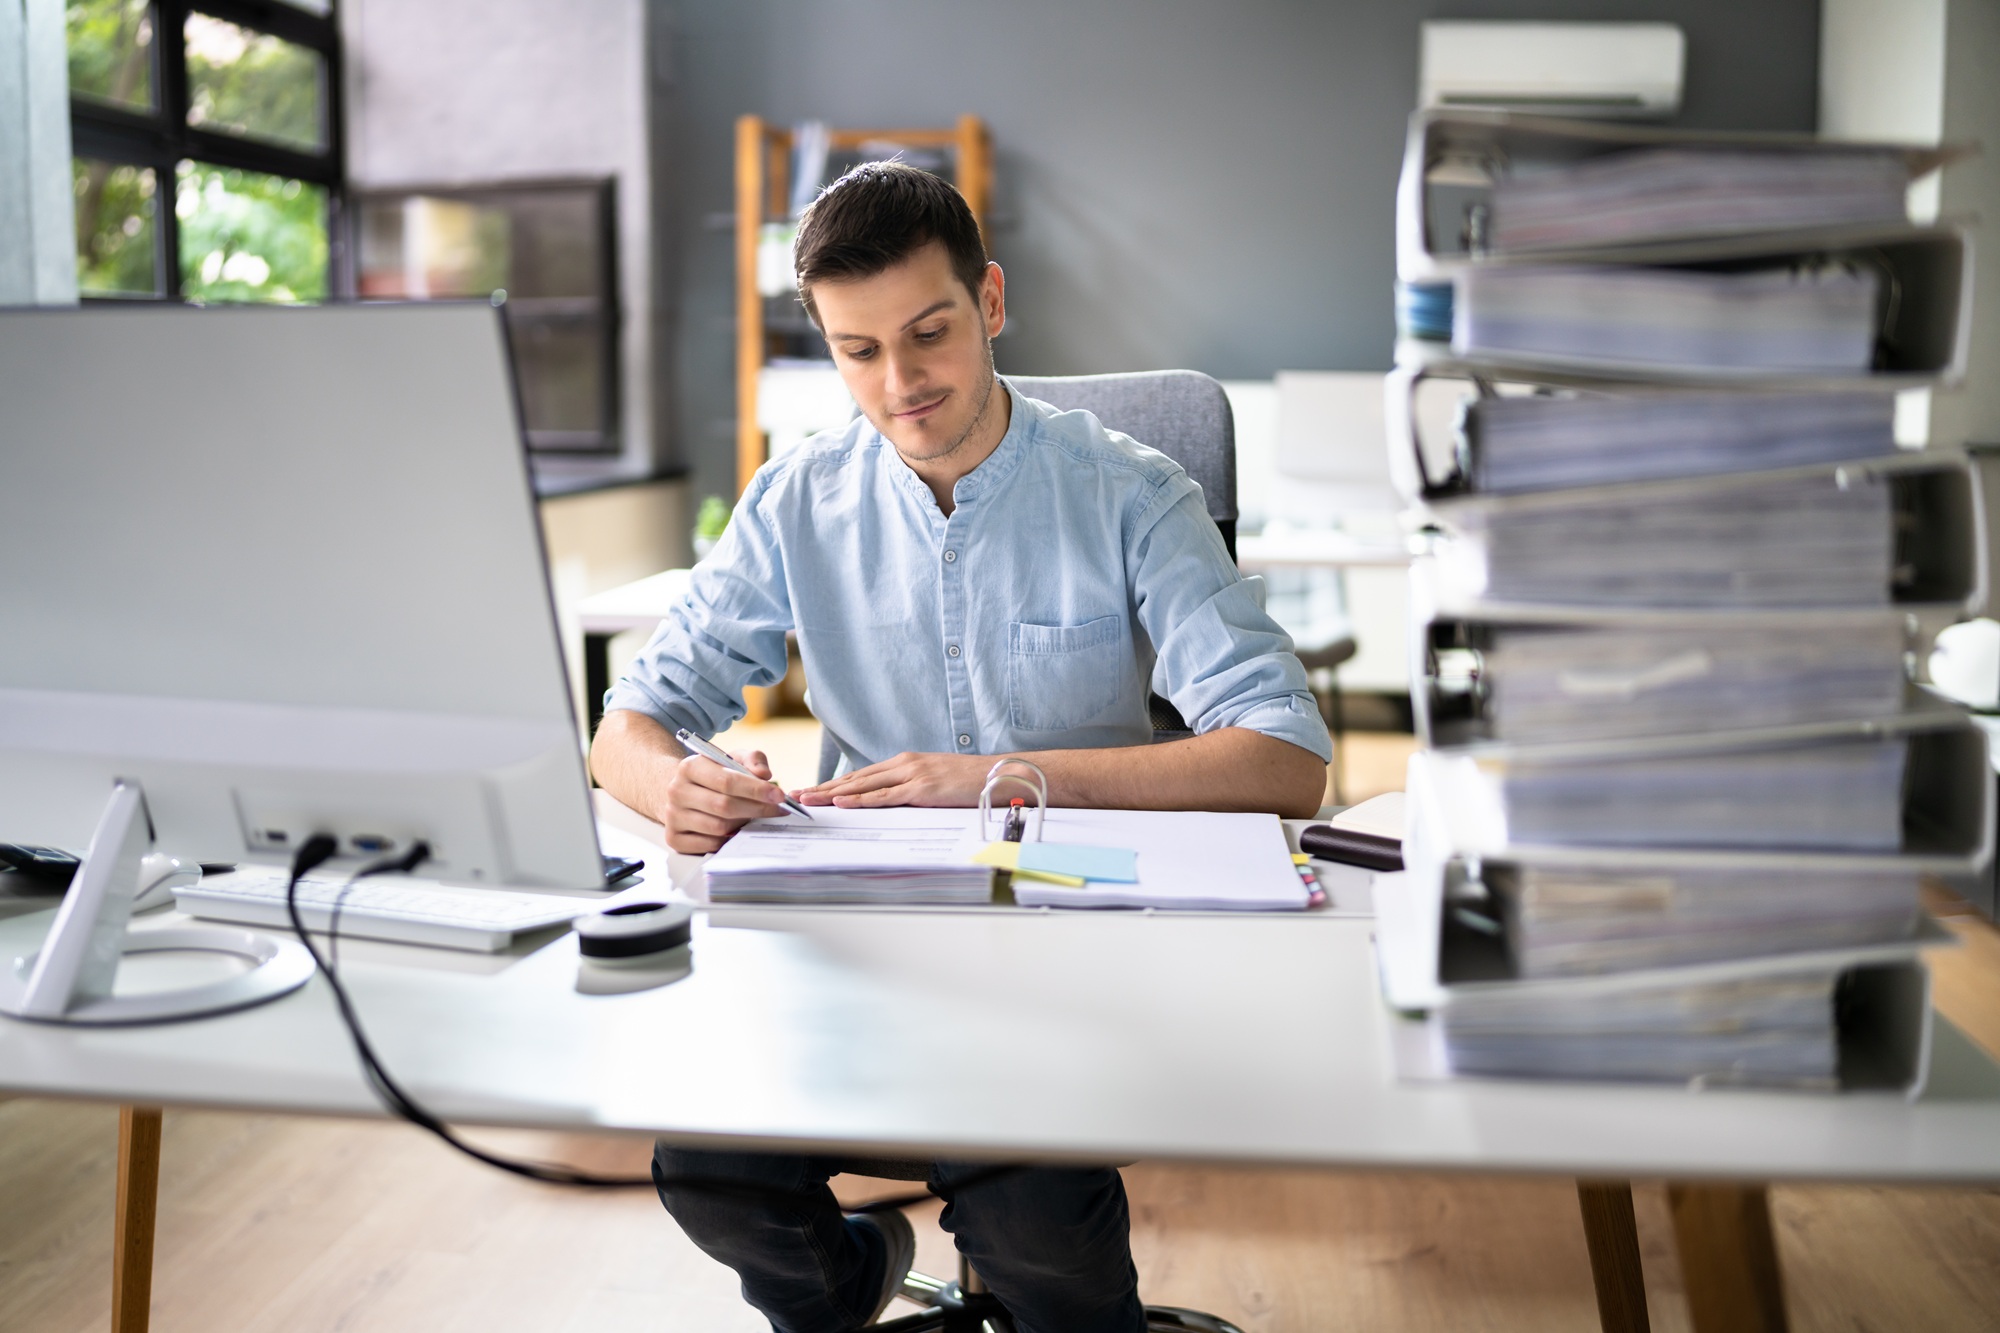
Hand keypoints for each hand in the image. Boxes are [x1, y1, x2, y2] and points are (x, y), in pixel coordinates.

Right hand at [660, 748, 785, 853]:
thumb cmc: (715, 774)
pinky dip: (728, 841)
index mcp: (690, 766)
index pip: (727, 781)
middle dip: (757, 809)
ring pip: (718, 827)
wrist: (685, 792)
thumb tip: (764, 775)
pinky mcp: (674, 838)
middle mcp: (676, 791)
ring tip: (755, 818)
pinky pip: (709, 845)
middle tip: (778, 810)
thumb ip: (752, 760)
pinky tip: (736, 831)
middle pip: (724, 806)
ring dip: (742, 825)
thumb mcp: (733, 759)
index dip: (756, 790)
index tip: (779, 796)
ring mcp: (673, 816)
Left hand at [795, 751, 995, 807]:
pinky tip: (841, 802)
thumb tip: (892, 802)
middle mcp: (904, 764)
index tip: (812, 789)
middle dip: (823, 786)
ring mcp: (912, 775)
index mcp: (906, 762)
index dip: (834, 782)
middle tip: (796, 794)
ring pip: (864, 786)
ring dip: (832, 793)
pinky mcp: (922, 789)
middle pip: (855, 778)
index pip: (862, 775)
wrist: (998, 775)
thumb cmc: (970, 782)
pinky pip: (884, 797)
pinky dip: (860, 800)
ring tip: (808, 798)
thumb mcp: (935, 780)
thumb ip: (911, 787)